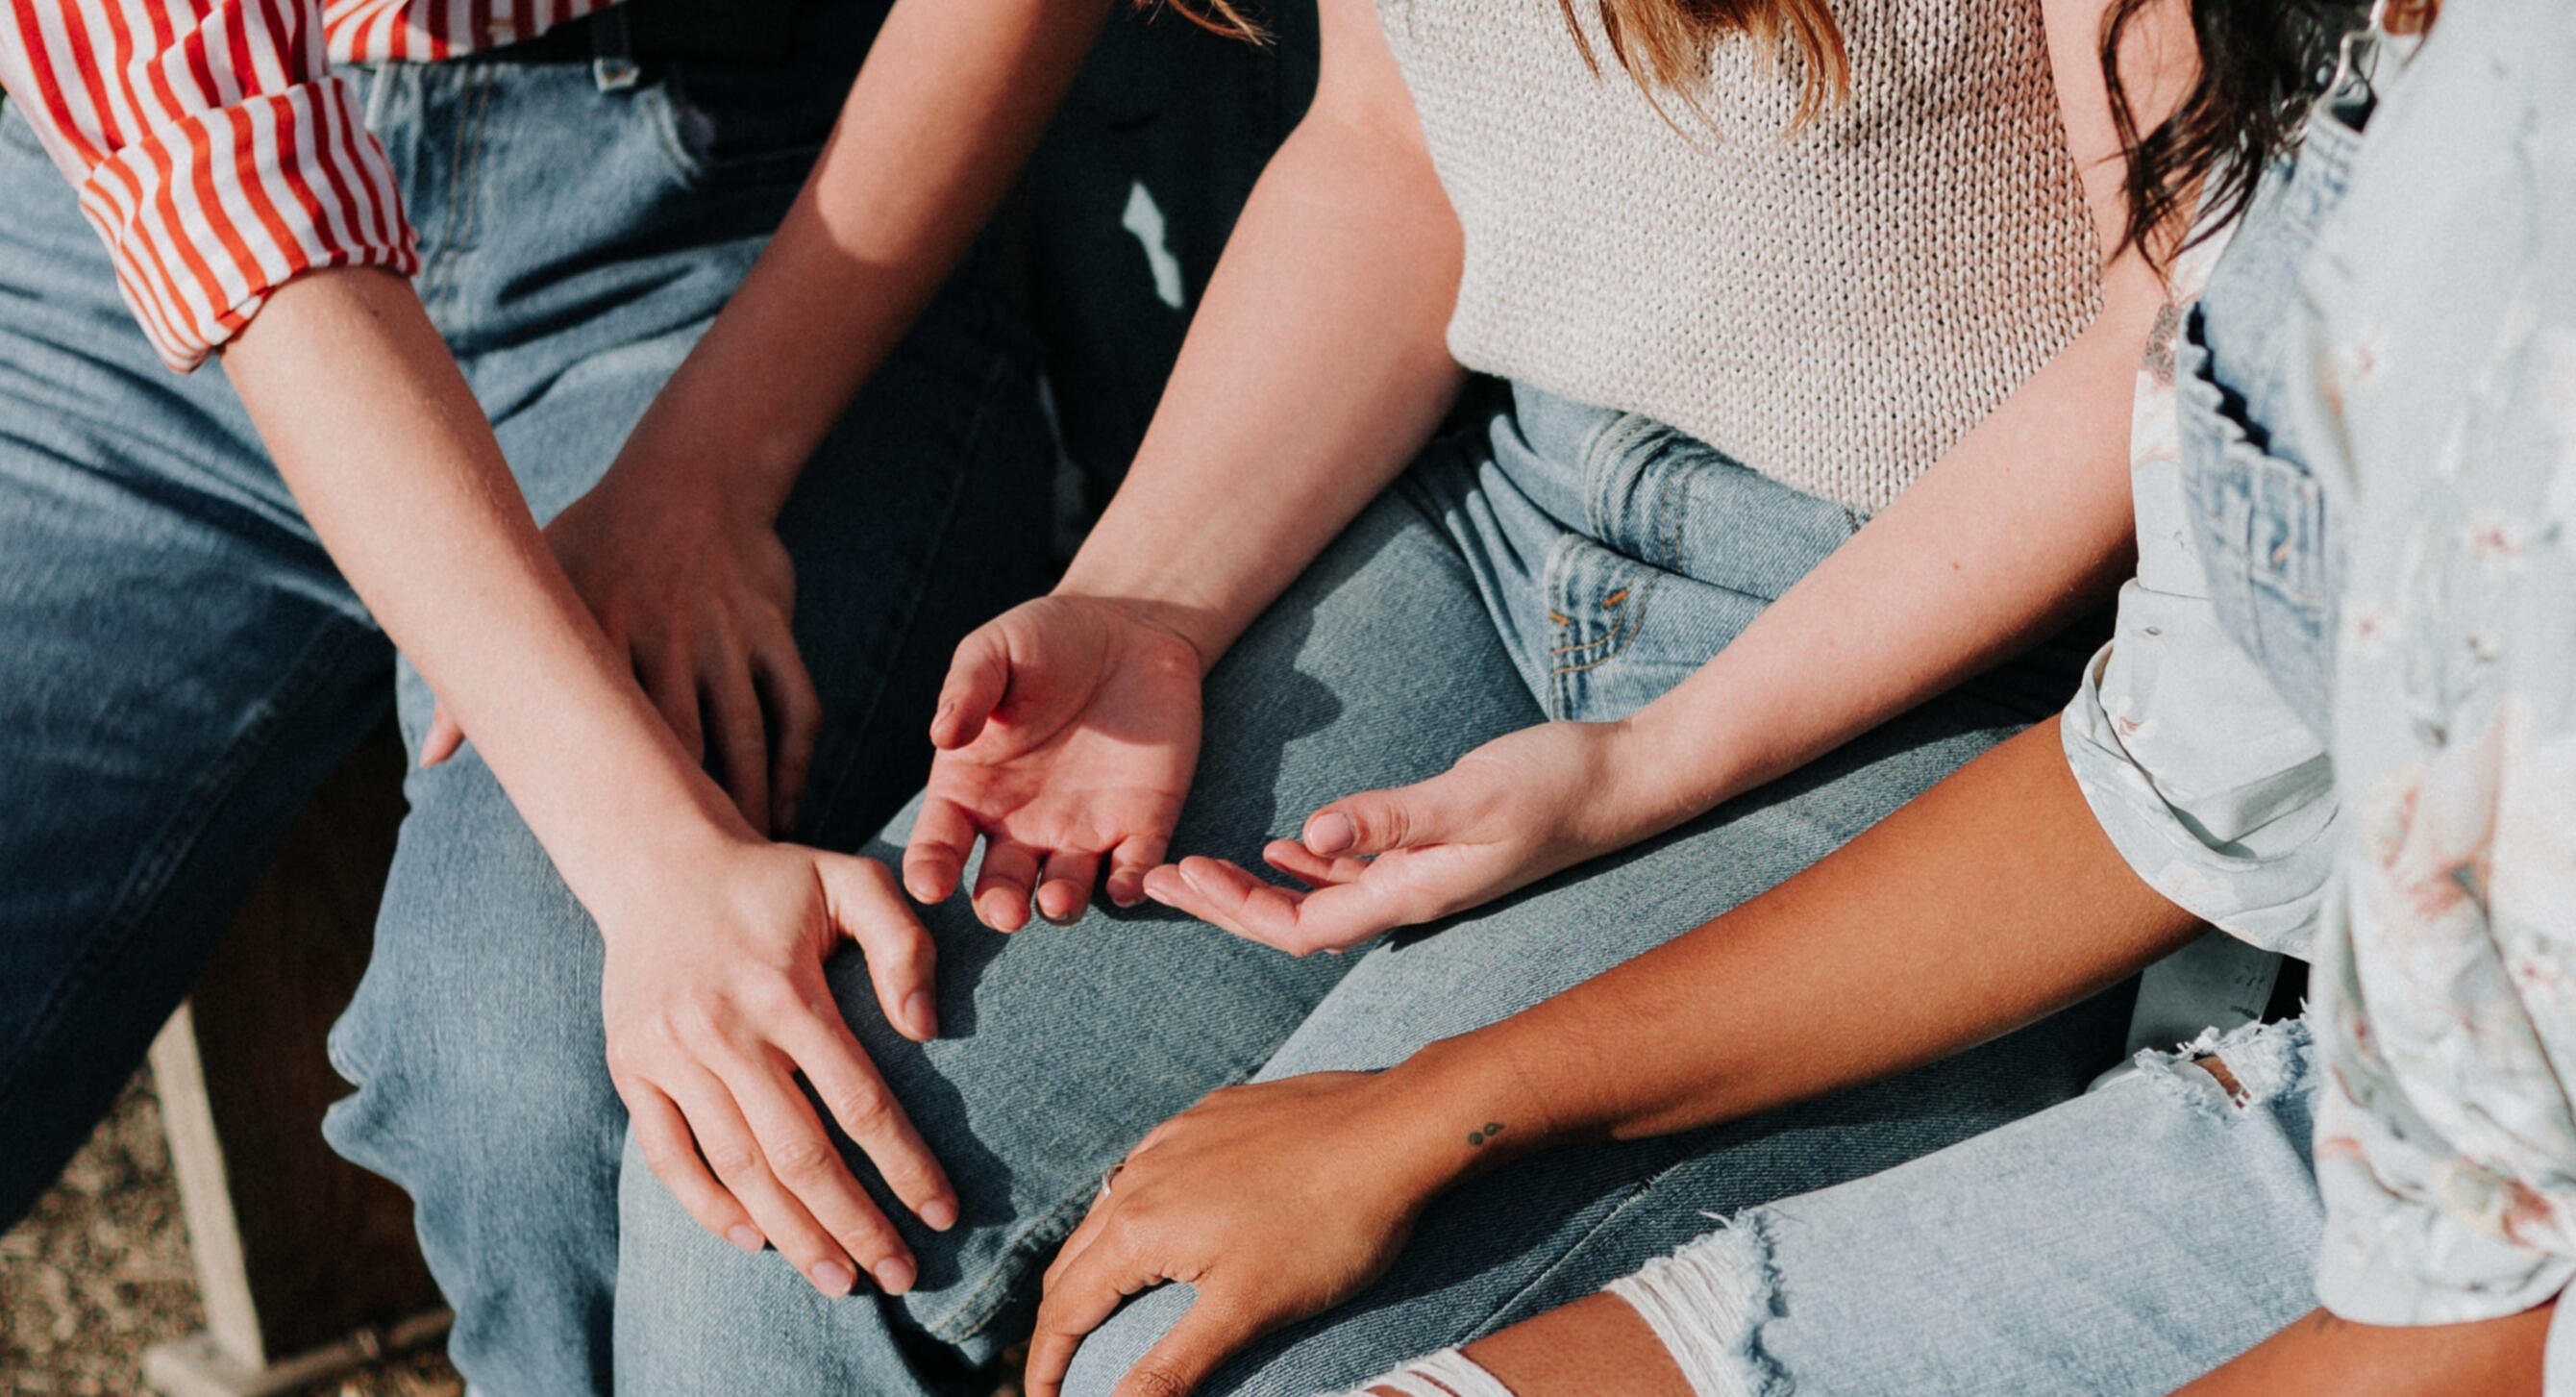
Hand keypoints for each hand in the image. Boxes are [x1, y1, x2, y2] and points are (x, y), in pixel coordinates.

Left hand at [422, 461, 819, 836]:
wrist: (692, 473)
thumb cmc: (596, 541)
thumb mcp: (535, 584)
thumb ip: (478, 677)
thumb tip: (431, 759)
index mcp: (599, 633)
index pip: (607, 734)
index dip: (617, 805)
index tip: (615, 869)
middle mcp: (667, 635)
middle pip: (684, 745)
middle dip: (692, 819)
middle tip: (688, 887)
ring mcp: (726, 633)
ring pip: (747, 735)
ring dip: (750, 803)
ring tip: (745, 863)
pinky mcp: (774, 628)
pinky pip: (798, 706)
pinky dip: (796, 763)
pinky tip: (787, 807)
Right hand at [602, 833, 956, 1297]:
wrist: (657, 864)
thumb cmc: (774, 881)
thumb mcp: (852, 881)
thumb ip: (903, 944)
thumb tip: (925, 1031)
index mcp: (786, 989)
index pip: (859, 1101)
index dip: (905, 1165)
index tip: (943, 1213)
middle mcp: (724, 1029)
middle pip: (799, 1153)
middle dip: (855, 1223)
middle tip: (899, 1275)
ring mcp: (669, 1053)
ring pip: (737, 1167)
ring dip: (792, 1232)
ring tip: (839, 1278)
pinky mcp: (631, 1067)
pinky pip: (667, 1156)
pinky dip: (709, 1205)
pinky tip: (756, 1239)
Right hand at [903, 596, 1204, 928]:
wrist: (1127, 629)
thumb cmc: (1046, 639)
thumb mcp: (997, 651)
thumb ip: (968, 689)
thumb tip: (942, 733)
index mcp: (972, 789)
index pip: (941, 843)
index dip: (930, 869)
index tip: (929, 885)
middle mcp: (1021, 824)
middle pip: (1000, 885)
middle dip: (999, 906)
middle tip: (1006, 911)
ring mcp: (1082, 831)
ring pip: (1064, 891)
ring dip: (1060, 904)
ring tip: (1056, 900)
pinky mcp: (1141, 824)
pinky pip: (1134, 868)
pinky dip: (1132, 884)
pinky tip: (1126, 885)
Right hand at [1025, 1072, 1463, 1396]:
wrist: (1394, 1130)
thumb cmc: (1327, 1227)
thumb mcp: (1246, 1310)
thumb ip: (1171, 1368)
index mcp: (1137, 1228)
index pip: (1063, 1310)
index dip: (1044, 1365)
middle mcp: (1139, 1176)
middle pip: (1073, 1260)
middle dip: (1061, 1320)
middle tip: (1065, 1367)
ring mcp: (1173, 1138)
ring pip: (1109, 1210)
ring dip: (1097, 1264)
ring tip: (1107, 1305)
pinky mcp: (1210, 1116)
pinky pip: (1151, 1169)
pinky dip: (1139, 1213)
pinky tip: (1170, 1226)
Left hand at [1141, 720, 1659, 955]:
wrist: (1625, 783)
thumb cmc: (1556, 784)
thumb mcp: (1469, 794)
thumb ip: (1391, 817)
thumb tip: (1308, 838)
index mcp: (1408, 896)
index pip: (1297, 927)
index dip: (1233, 910)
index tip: (1178, 877)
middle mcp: (1408, 900)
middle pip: (1294, 924)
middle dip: (1224, 907)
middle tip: (1158, 878)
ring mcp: (1421, 882)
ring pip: (1317, 902)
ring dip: (1256, 889)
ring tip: (1197, 868)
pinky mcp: (1434, 856)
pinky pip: (1353, 876)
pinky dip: (1308, 865)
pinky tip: (1284, 845)